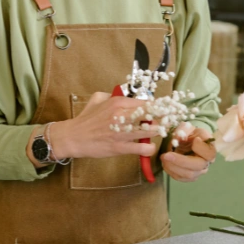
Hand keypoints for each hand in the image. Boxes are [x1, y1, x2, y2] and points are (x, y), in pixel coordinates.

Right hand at [45, 92, 162, 160]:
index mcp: (117, 103)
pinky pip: (141, 148)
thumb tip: (127, 96)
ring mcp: (121, 133)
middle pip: (150, 113)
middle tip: (169, 118)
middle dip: (163, 115)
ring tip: (161, 131)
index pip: (145, 102)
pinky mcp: (119, 147)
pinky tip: (149, 146)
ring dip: (158, 131)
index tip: (165, 108)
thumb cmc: (86, 119)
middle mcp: (121, 116)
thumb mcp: (98, 99)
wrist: (74, 137)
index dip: (158, 105)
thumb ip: (113, 95)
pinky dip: (148, 147)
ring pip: (148, 130)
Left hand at [162, 124, 215, 182]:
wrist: (187, 141)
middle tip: (166, 155)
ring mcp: (198, 171)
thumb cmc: (189, 133)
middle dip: (180, 161)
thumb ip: (184, 130)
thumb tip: (178, 138)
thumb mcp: (188, 127)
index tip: (193, 140)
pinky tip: (165, 163)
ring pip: (188, 175)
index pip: (209, 153)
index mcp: (209, 149)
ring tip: (163, 158)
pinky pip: (181, 178)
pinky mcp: (189, 177)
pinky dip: (171, 171)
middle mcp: (206, 163)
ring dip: (173, 167)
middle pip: (197, 166)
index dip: (200, 148)